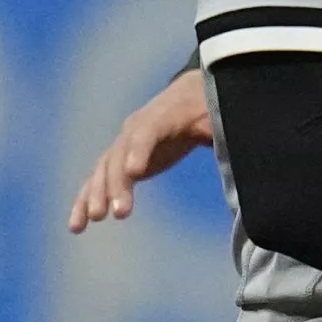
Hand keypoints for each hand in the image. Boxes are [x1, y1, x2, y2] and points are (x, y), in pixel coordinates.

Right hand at [68, 67, 214, 232]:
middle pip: (120, 156)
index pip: (147, 131)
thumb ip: (222, 128)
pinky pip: (98, 182)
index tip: (134, 172)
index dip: (140, 150)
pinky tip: (77, 226)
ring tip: (92, 221)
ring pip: (103, 170)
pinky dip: (86, 201)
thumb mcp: (221, 115)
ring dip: (96, 195)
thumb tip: (244, 144)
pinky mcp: (119, 162)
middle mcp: (135, 128)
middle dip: (116, 184)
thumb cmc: (210, 108)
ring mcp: (123, 145)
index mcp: (163, 114)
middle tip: (118, 212)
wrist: (191, 95)